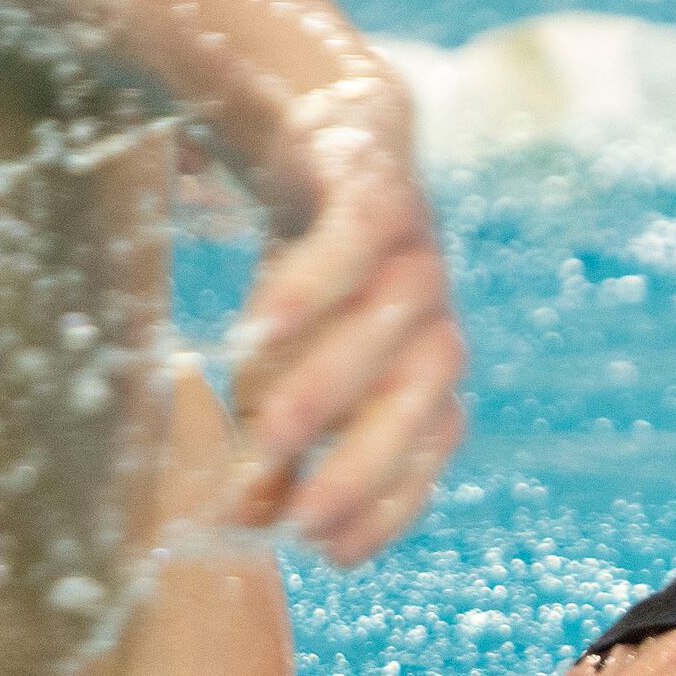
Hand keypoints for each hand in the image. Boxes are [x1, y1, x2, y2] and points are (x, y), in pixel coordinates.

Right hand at [226, 85, 464, 566]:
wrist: (320, 122)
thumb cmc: (307, 268)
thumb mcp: (284, 362)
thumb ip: (272, 436)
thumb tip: (240, 525)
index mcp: (427, 361)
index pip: (429, 447)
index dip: (387, 504)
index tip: (327, 554)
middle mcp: (435, 308)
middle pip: (423, 392)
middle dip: (363, 463)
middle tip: (299, 521)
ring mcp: (413, 238)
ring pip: (391, 317)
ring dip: (328, 384)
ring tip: (262, 437)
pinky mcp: (374, 171)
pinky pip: (357, 229)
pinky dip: (316, 279)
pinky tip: (258, 325)